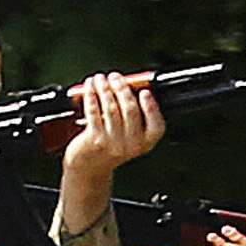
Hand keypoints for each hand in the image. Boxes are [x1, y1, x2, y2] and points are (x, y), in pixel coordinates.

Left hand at [59, 72, 166, 234]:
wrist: (88, 168)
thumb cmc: (109, 148)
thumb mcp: (129, 138)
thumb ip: (134, 117)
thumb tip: (130, 87)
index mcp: (144, 144)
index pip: (156, 125)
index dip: (151, 107)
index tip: (145, 91)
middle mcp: (130, 145)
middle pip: (130, 110)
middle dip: (122, 89)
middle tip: (116, 77)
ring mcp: (112, 143)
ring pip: (111, 108)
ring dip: (105, 88)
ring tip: (101, 79)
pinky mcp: (95, 139)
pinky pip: (94, 111)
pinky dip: (91, 95)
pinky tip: (90, 87)